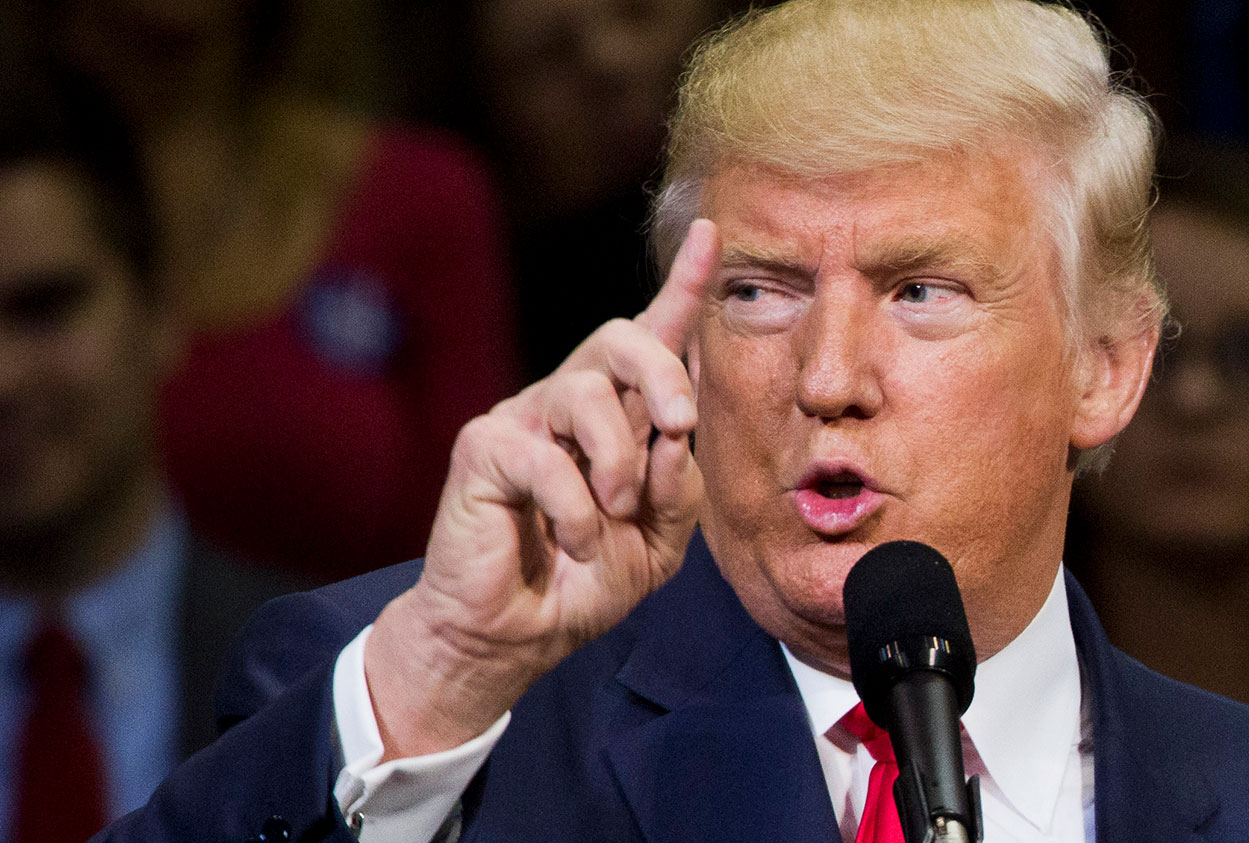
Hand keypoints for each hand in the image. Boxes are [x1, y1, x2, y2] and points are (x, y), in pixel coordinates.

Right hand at [365, 220, 720, 758]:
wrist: (520, 634)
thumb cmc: (587, 579)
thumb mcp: (659, 539)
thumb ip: (680, 485)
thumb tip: (675, 434)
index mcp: (619, 414)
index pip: (652, 336)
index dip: (682, 284)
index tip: (709, 234)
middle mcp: (570, 402)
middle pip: (620, 337)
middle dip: (661, 374)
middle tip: (679, 425)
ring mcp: (524, 419)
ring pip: (584, 394)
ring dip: (617, 463)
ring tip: (614, 515)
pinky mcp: (483, 448)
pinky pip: (544, 458)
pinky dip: (576, 510)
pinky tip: (575, 541)